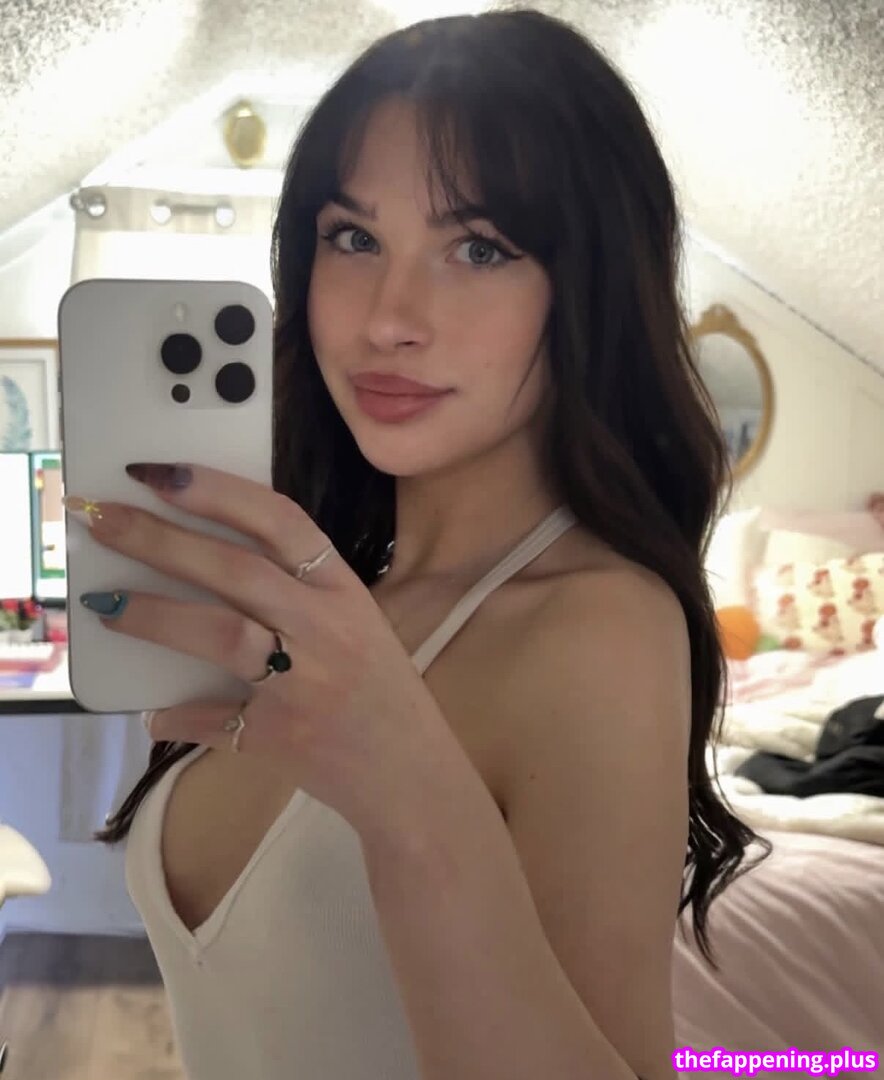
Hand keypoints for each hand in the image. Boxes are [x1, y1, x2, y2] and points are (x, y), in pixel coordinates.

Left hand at [65, 463, 466, 844]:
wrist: (414, 776)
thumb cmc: (381, 692)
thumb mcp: (355, 626)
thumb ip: (298, 596)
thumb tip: (208, 570)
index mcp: (345, 591)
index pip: (281, 522)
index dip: (220, 493)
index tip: (162, 473)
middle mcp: (327, 628)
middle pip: (235, 570)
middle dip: (159, 539)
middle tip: (97, 519)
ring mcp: (306, 683)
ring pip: (222, 634)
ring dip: (155, 615)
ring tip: (104, 604)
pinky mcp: (283, 737)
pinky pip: (217, 721)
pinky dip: (178, 716)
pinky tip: (152, 713)